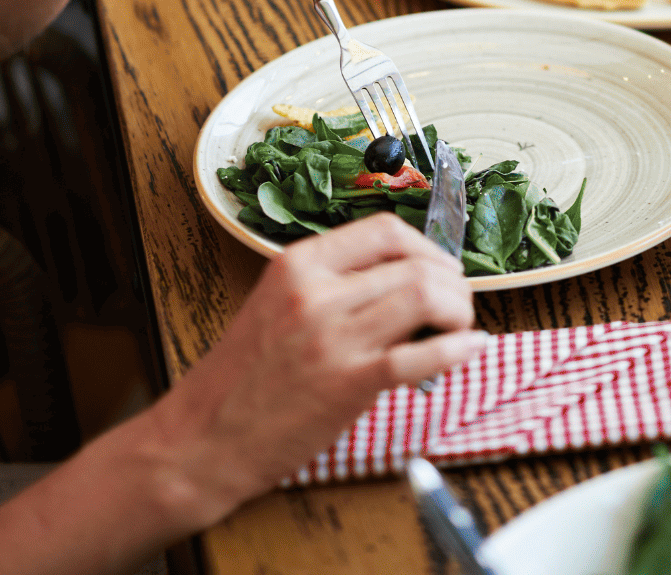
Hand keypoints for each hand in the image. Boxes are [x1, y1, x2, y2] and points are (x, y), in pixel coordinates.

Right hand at [144, 216, 481, 523]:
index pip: (385, 229)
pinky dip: (458, 349)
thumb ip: (332, 285)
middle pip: (416, 263)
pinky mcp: (348, 383)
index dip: (427, 246)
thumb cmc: (241, 379)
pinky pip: (422, 354)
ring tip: (457, 327)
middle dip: (452, 282)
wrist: (201, 441)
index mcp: (297, 265)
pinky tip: (469, 349)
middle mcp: (316, 293)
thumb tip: (402, 275)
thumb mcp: (277, 306)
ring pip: (426, 296)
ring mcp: (333, 337)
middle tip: (457, 303)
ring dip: (458, 310)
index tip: (439, 266)